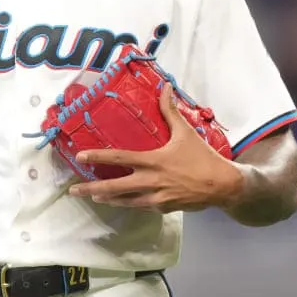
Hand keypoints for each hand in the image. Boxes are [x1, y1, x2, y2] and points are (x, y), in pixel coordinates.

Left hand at [68, 84, 244, 212]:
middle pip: (114, 187)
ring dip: (108, 199)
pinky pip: (141, 206)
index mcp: (152, 161)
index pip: (118, 158)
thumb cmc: (203, 158)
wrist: (222, 186)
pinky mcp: (163, 209)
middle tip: (74, 191)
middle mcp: (150, 182)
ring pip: (125, 201)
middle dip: (91, 189)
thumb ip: (170, 111)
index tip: (80, 156)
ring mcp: (155, 198)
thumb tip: (165, 87)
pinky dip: (130, 203)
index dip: (97, 157)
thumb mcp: (185, 132)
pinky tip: (122, 202)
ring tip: (94, 197)